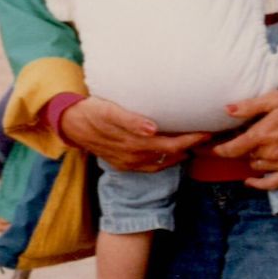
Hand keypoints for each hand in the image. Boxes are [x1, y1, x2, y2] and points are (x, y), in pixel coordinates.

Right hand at [60, 95, 207, 172]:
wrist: (70, 123)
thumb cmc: (92, 111)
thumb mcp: (109, 111)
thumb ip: (130, 121)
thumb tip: (153, 129)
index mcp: (134, 143)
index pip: (170, 145)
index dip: (190, 141)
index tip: (206, 132)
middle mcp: (134, 156)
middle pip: (170, 154)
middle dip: (190, 147)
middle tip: (207, 137)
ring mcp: (129, 162)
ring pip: (162, 163)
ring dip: (180, 156)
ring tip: (196, 147)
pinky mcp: (123, 164)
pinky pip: (150, 167)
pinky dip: (165, 162)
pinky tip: (173, 156)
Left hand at [220, 89, 277, 188]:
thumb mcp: (274, 99)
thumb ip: (249, 106)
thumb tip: (226, 110)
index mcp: (261, 134)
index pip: (231, 149)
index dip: (218, 150)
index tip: (210, 148)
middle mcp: (269, 153)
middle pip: (243, 156)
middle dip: (239, 149)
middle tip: (240, 140)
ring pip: (256, 166)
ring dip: (253, 158)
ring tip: (258, 146)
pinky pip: (271, 184)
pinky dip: (259, 184)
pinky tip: (250, 181)